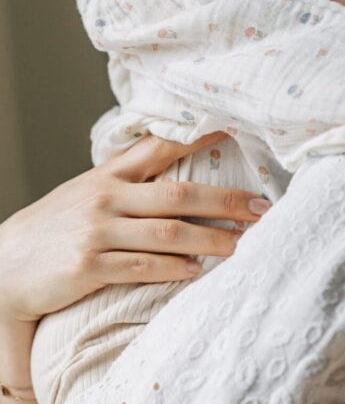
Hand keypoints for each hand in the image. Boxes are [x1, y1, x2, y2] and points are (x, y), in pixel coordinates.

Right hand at [0, 133, 271, 323]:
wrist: (2, 266)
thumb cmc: (55, 229)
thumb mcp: (87, 194)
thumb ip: (128, 181)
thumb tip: (176, 167)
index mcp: (107, 176)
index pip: (158, 147)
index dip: (197, 138)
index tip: (234, 131)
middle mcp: (104, 198)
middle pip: (176, 194)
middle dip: (224, 201)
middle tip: (260, 208)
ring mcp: (96, 232)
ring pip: (167, 233)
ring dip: (209, 239)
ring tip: (239, 245)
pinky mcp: (87, 266)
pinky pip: (140, 267)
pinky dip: (172, 269)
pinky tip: (196, 271)